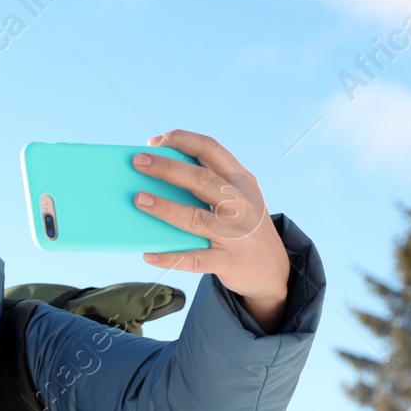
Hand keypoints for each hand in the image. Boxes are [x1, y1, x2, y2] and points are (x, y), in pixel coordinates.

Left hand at [131, 129, 291, 332]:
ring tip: (138, 199)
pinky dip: (170, 258)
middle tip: (137, 162)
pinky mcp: (228, 261)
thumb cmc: (243, 226)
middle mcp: (240, 203)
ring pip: (195, 218)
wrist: (273, 269)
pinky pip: (193, 259)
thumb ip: (209, 183)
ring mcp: (235, 233)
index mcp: (241, 181)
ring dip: (165, 207)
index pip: (212, 149)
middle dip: (167, 168)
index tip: (154, 141)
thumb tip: (160, 172)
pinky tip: (149, 254)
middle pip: (201, 179)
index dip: (182, 140)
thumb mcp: (238, 198)